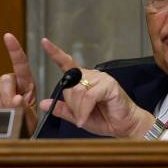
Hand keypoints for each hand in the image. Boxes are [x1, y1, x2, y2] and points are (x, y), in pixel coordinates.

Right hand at [0, 33, 38, 133]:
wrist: (9, 136)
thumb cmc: (23, 125)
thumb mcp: (29, 119)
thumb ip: (24, 109)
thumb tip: (16, 99)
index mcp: (27, 84)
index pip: (20, 63)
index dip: (14, 49)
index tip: (7, 36)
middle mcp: (10, 81)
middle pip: (5, 79)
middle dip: (6, 98)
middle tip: (9, 111)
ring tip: (1, 113)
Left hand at [40, 47, 154, 137]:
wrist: (124, 126)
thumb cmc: (105, 119)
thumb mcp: (78, 116)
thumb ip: (63, 109)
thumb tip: (43, 103)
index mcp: (83, 80)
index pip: (67, 64)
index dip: (55, 53)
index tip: (44, 42)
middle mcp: (92, 75)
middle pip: (70, 85)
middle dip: (71, 105)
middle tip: (78, 117)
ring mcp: (102, 78)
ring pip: (78, 91)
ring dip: (78, 109)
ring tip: (83, 118)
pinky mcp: (110, 85)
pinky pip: (89, 96)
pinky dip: (85, 109)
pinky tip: (85, 118)